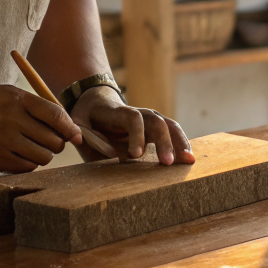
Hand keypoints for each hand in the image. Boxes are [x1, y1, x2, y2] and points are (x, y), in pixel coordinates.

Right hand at [0, 84, 81, 172]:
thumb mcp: (10, 96)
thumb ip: (41, 107)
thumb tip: (72, 130)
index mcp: (17, 99)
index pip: (55, 115)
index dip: (70, 128)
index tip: (77, 136)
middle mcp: (10, 119)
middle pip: (53, 140)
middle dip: (56, 143)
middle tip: (46, 140)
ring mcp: (3, 141)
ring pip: (43, 157)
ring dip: (43, 154)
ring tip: (30, 146)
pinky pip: (29, 167)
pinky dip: (29, 163)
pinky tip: (18, 154)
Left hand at [71, 86, 194, 164]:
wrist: (96, 105)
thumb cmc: (87, 121)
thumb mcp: (80, 126)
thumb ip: (88, 140)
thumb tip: (106, 155)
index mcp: (117, 113)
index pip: (132, 119)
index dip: (136, 135)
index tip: (135, 155)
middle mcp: (138, 113)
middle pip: (156, 121)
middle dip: (163, 142)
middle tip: (167, 163)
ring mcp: (149, 119)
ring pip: (168, 125)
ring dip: (179, 142)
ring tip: (188, 161)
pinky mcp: (155, 128)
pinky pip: (172, 132)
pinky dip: (181, 144)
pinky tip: (188, 158)